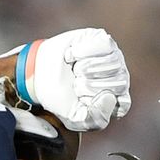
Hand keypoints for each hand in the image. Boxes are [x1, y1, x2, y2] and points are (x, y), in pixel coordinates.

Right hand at [14, 28, 130, 131]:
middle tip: (75, 84)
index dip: (97, 103)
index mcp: (117, 100)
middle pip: (117, 84)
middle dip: (89, 85)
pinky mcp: (103, 40)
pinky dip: (83, 51)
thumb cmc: (60, 97)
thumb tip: (110, 97)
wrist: (39, 75)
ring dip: (85, 68)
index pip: (121, 106)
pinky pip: (103, 45)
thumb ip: (97, 119)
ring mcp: (114, 58)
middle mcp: (120, 79)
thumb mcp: (76, 118)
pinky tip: (74, 55)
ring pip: (111, 63)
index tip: (81, 100)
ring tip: (75, 69)